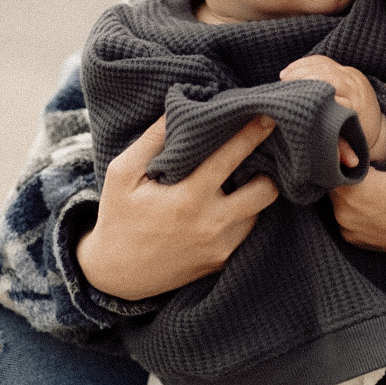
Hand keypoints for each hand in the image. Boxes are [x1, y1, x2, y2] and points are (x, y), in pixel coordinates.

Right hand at [76, 115, 278, 300]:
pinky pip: (247, 234)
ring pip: (260, 213)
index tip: (268, 115)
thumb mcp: (122, 173)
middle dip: (269, 170)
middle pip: (266, 192)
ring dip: (256, 193)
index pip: (231, 158)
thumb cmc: (118, 217)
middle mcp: (211, 224)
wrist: (115, 275)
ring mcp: (220, 248)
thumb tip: (177, 108)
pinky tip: (232, 202)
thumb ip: (151, 140)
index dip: (252, 133)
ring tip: (246, 176)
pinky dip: (245, 216)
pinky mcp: (221, 263)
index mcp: (188, 198)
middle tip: (263, 154)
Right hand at [280, 54, 385, 164]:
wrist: (377, 120)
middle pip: (327, 77)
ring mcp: (352, 75)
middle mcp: (355, 88)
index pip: (332, 99)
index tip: (291, 104)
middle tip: (283, 86)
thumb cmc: (357, 135)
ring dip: (300, 70)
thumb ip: (341, 148)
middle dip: (303, 79)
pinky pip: (323, 60)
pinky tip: (289, 71)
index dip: (310, 98)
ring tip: (283, 79)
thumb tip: (346, 163)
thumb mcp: (350, 142)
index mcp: (356, 106)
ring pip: (323, 65)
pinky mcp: (347, 68)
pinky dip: (304, 63)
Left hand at [329, 88, 385, 270]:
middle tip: (365, 141)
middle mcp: (347, 215)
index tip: (357, 126)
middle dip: (345, 154)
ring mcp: (350, 230)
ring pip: (334, 190)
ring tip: (370, 161)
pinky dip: (354, 196)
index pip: (330, 153)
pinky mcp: (356, 240)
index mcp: (362, 191)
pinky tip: (376, 185)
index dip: (340, 136)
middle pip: (330, 171)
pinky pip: (344, 209)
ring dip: (348, 175)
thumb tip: (384, 87)